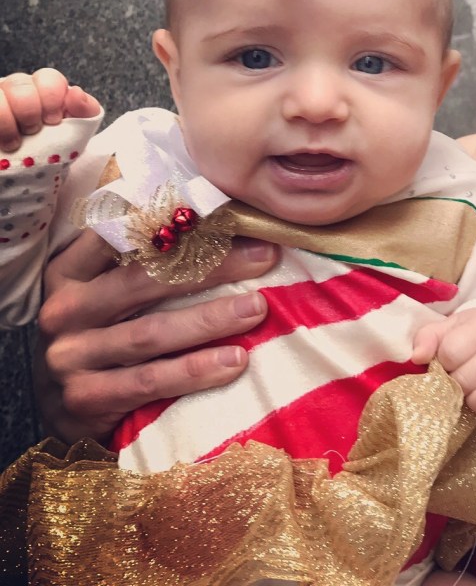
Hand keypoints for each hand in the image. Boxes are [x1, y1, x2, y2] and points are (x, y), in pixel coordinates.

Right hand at [0, 68, 100, 150]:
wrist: (26, 178)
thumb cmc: (51, 151)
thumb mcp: (76, 134)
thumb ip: (85, 111)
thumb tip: (75, 92)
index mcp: (43, 90)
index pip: (48, 77)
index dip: (52, 97)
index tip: (54, 121)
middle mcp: (15, 90)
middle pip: (18, 84)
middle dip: (28, 110)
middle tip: (32, 132)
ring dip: (5, 120)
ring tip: (13, 144)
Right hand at [34, 229, 278, 442]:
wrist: (63, 409)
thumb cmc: (103, 332)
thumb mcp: (108, 289)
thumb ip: (145, 256)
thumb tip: (224, 220)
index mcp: (70, 270)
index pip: (121, 234)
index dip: (175, 221)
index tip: (228, 213)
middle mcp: (64, 309)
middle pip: (144, 279)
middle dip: (211, 265)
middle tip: (264, 257)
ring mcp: (70, 357)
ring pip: (150, 332)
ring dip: (209, 319)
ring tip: (256, 309)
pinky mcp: (85, 399)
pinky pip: (149, 381)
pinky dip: (194, 371)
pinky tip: (234, 362)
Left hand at [412, 308, 475, 428]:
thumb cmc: (474, 336)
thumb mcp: (450, 328)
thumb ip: (428, 337)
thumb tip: (417, 357)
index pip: (450, 353)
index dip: (444, 362)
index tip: (449, 361)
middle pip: (464, 381)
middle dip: (456, 384)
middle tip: (462, 378)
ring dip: (474, 401)